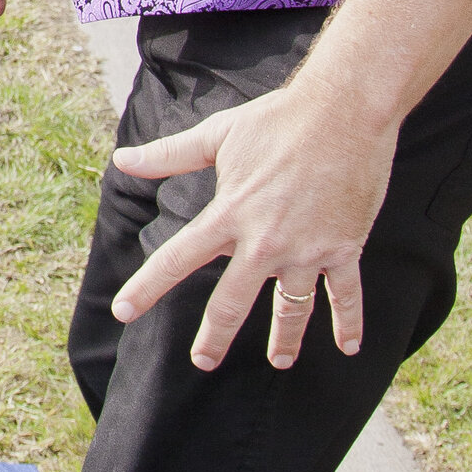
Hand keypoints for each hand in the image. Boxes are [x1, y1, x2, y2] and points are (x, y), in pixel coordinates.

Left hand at [108, 70, 391, 369]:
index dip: (146, 288)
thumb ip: (169, 155)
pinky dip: (349, 322)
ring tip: (280, 361)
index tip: (123, 312)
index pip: (177, 260)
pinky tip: (349, 347)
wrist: (344, 111)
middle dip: (214, 337)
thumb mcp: (218, 135)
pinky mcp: (343, 247)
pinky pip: (345, 294)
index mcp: (228, 215)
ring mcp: (306, 249)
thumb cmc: (277, 119)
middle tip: (203, 361)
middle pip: (231, 303)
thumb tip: (122, 158)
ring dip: (285, 339)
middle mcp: (264, 241)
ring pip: (291, 309)